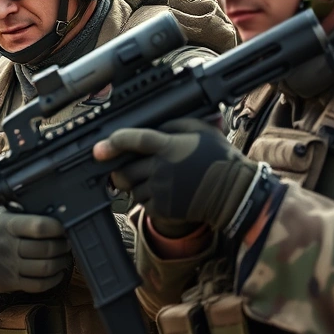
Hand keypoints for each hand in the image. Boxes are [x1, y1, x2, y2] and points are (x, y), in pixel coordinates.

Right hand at [0, 212, 71, 293]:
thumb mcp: (3, 217)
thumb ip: (27, 219)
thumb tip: (59, 219)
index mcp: (7, 225)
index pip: (39, 227)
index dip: (58, 228)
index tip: (65, 228)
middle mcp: (6, 246)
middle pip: (46, 249)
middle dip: (63, 246)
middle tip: (67, 243)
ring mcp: (6, 267)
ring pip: (45, 268)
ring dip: (61, 263)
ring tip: (64, 257)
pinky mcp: (8, 283)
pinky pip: (39, 285)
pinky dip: (53, 279)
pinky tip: (56, 272)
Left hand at [93, 118, 257, 236]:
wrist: (234, 192)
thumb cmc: (217, 158)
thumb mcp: (200, 130)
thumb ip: (172, 124)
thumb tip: (151, 125)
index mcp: (169, 146)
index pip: (134, 141)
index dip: (113, 143)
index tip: (99, 149)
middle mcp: (162, 169)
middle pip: (124, 170)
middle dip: (121, 169)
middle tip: (129, 166)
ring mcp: (161, 191)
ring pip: (132, 188)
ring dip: (136, 184)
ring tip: (156, 178)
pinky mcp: (163, 209)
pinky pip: (143, 204)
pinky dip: (148, 198)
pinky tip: (163, 191)